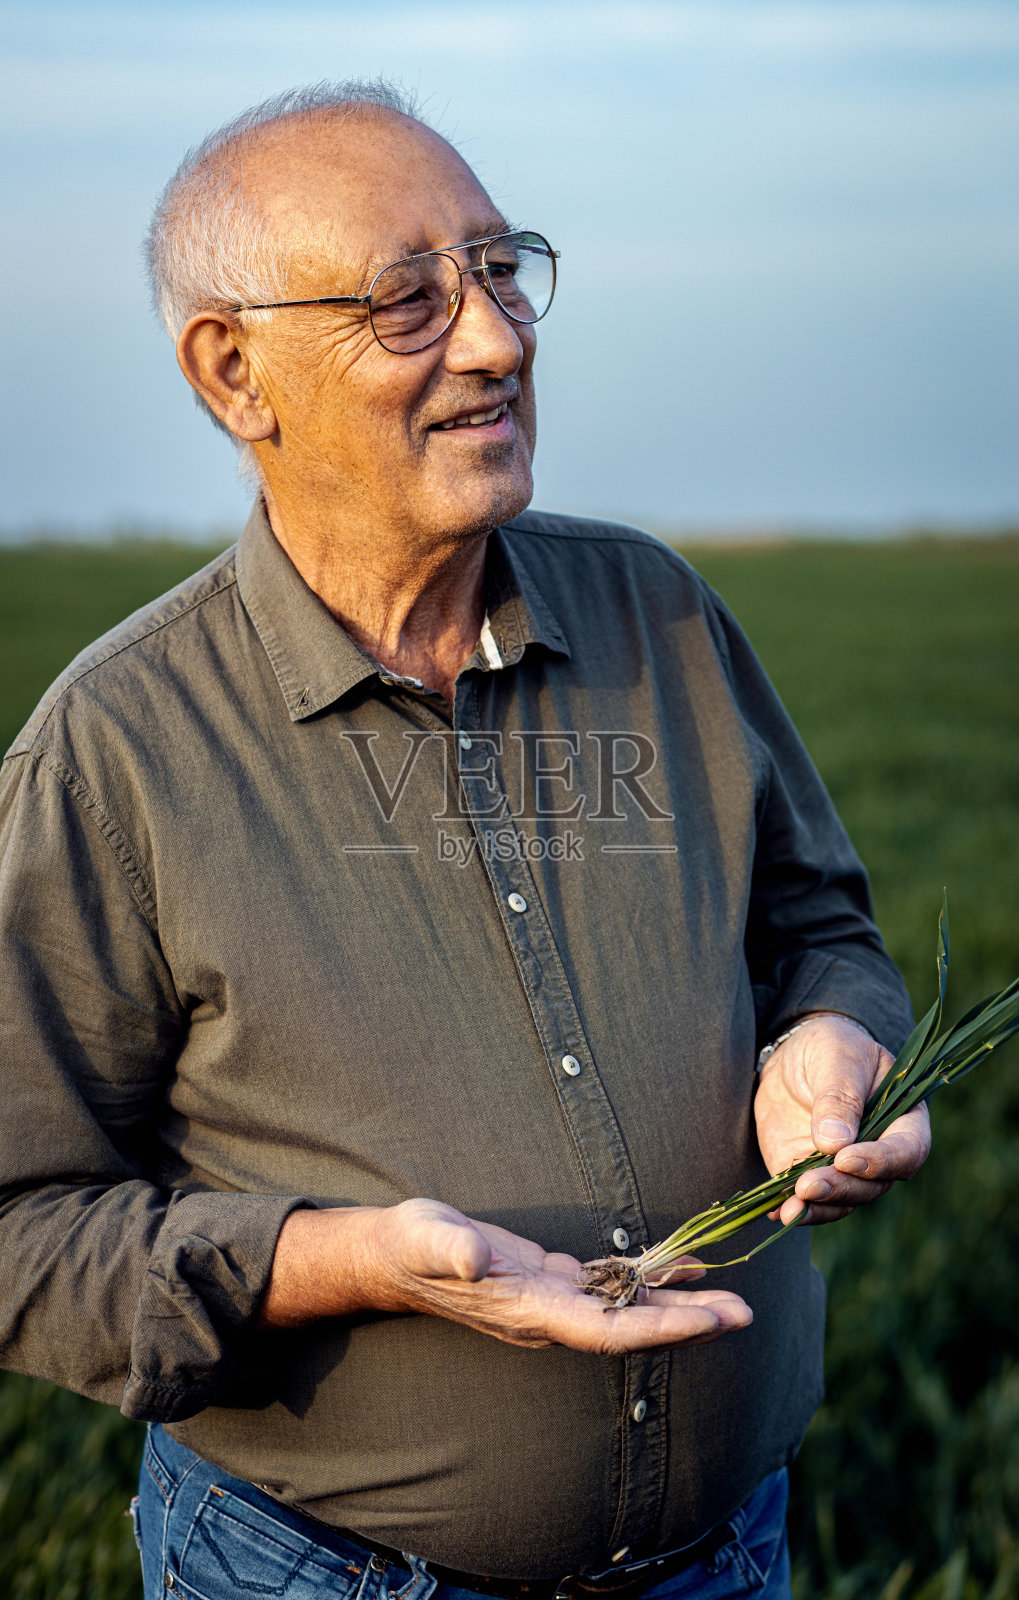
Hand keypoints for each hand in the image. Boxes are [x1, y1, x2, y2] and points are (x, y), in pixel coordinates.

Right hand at [259, 1197, 751, 1352]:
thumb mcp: (426, 1237)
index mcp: (529, 1310)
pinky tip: (678, 1267)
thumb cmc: (411, 1244)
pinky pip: (611, 1288)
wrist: (392, 1255)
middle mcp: (549, 1315)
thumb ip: (451, 1250)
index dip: (660, 1330)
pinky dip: (647, 1281)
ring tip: (731, 1298)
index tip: (709, 1323)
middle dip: (687, 1324)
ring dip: (677, 1306)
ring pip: (627, 1311)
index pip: (608, 1331)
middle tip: (746, 1314)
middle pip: (631, 1329)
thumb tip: (475, 1259)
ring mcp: (552, 1302)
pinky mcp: (550, 1281)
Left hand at [754, 1013, 930, 1226]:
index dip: (881, 1162)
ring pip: (842, 1200)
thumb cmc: (830, 1047)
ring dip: (817, 1208)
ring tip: (790, 1208)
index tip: (846, 1159)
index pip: (907, 1151)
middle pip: (873, 1185)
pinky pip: (808, 1200)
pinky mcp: (812, 1174)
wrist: (795, 1056)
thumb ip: (839, 1097)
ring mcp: (845, 1168)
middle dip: (841, 1188)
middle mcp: (880, 1152)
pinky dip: (794, 1209)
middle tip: (808, 1186)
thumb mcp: (837, 1058)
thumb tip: (835, 1144)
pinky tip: (776, 1211)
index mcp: (904, 1118)